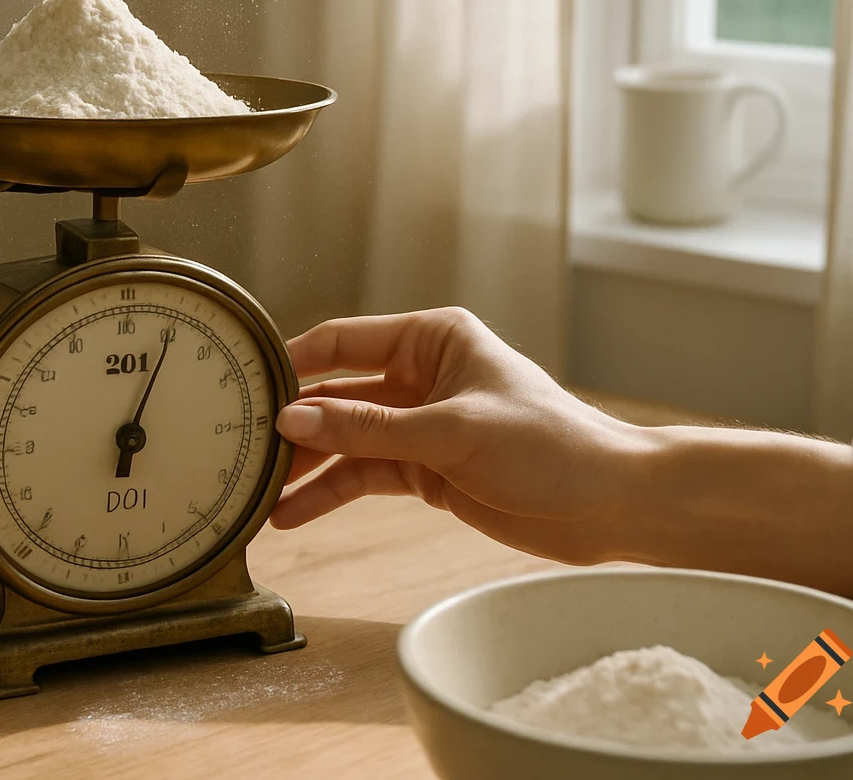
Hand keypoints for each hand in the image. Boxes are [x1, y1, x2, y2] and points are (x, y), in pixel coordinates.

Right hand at [270, 307, 646, 563]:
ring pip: (345, 441)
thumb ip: (368, 428)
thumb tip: (293, 422)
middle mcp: (420, 376)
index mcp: (432, 338)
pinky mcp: (425, 470)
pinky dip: (329, 494)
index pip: (344, 340)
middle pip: (336, 394)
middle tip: (241, 446)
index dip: (294, 362)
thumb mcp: (452, 430)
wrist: (610, 504)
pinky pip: (363, 476)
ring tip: (258, 492)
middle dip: (294, 424)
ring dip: (306, 467)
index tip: (245, 383)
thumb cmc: (552, 444)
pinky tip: (294, 513)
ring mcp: (420, 425)